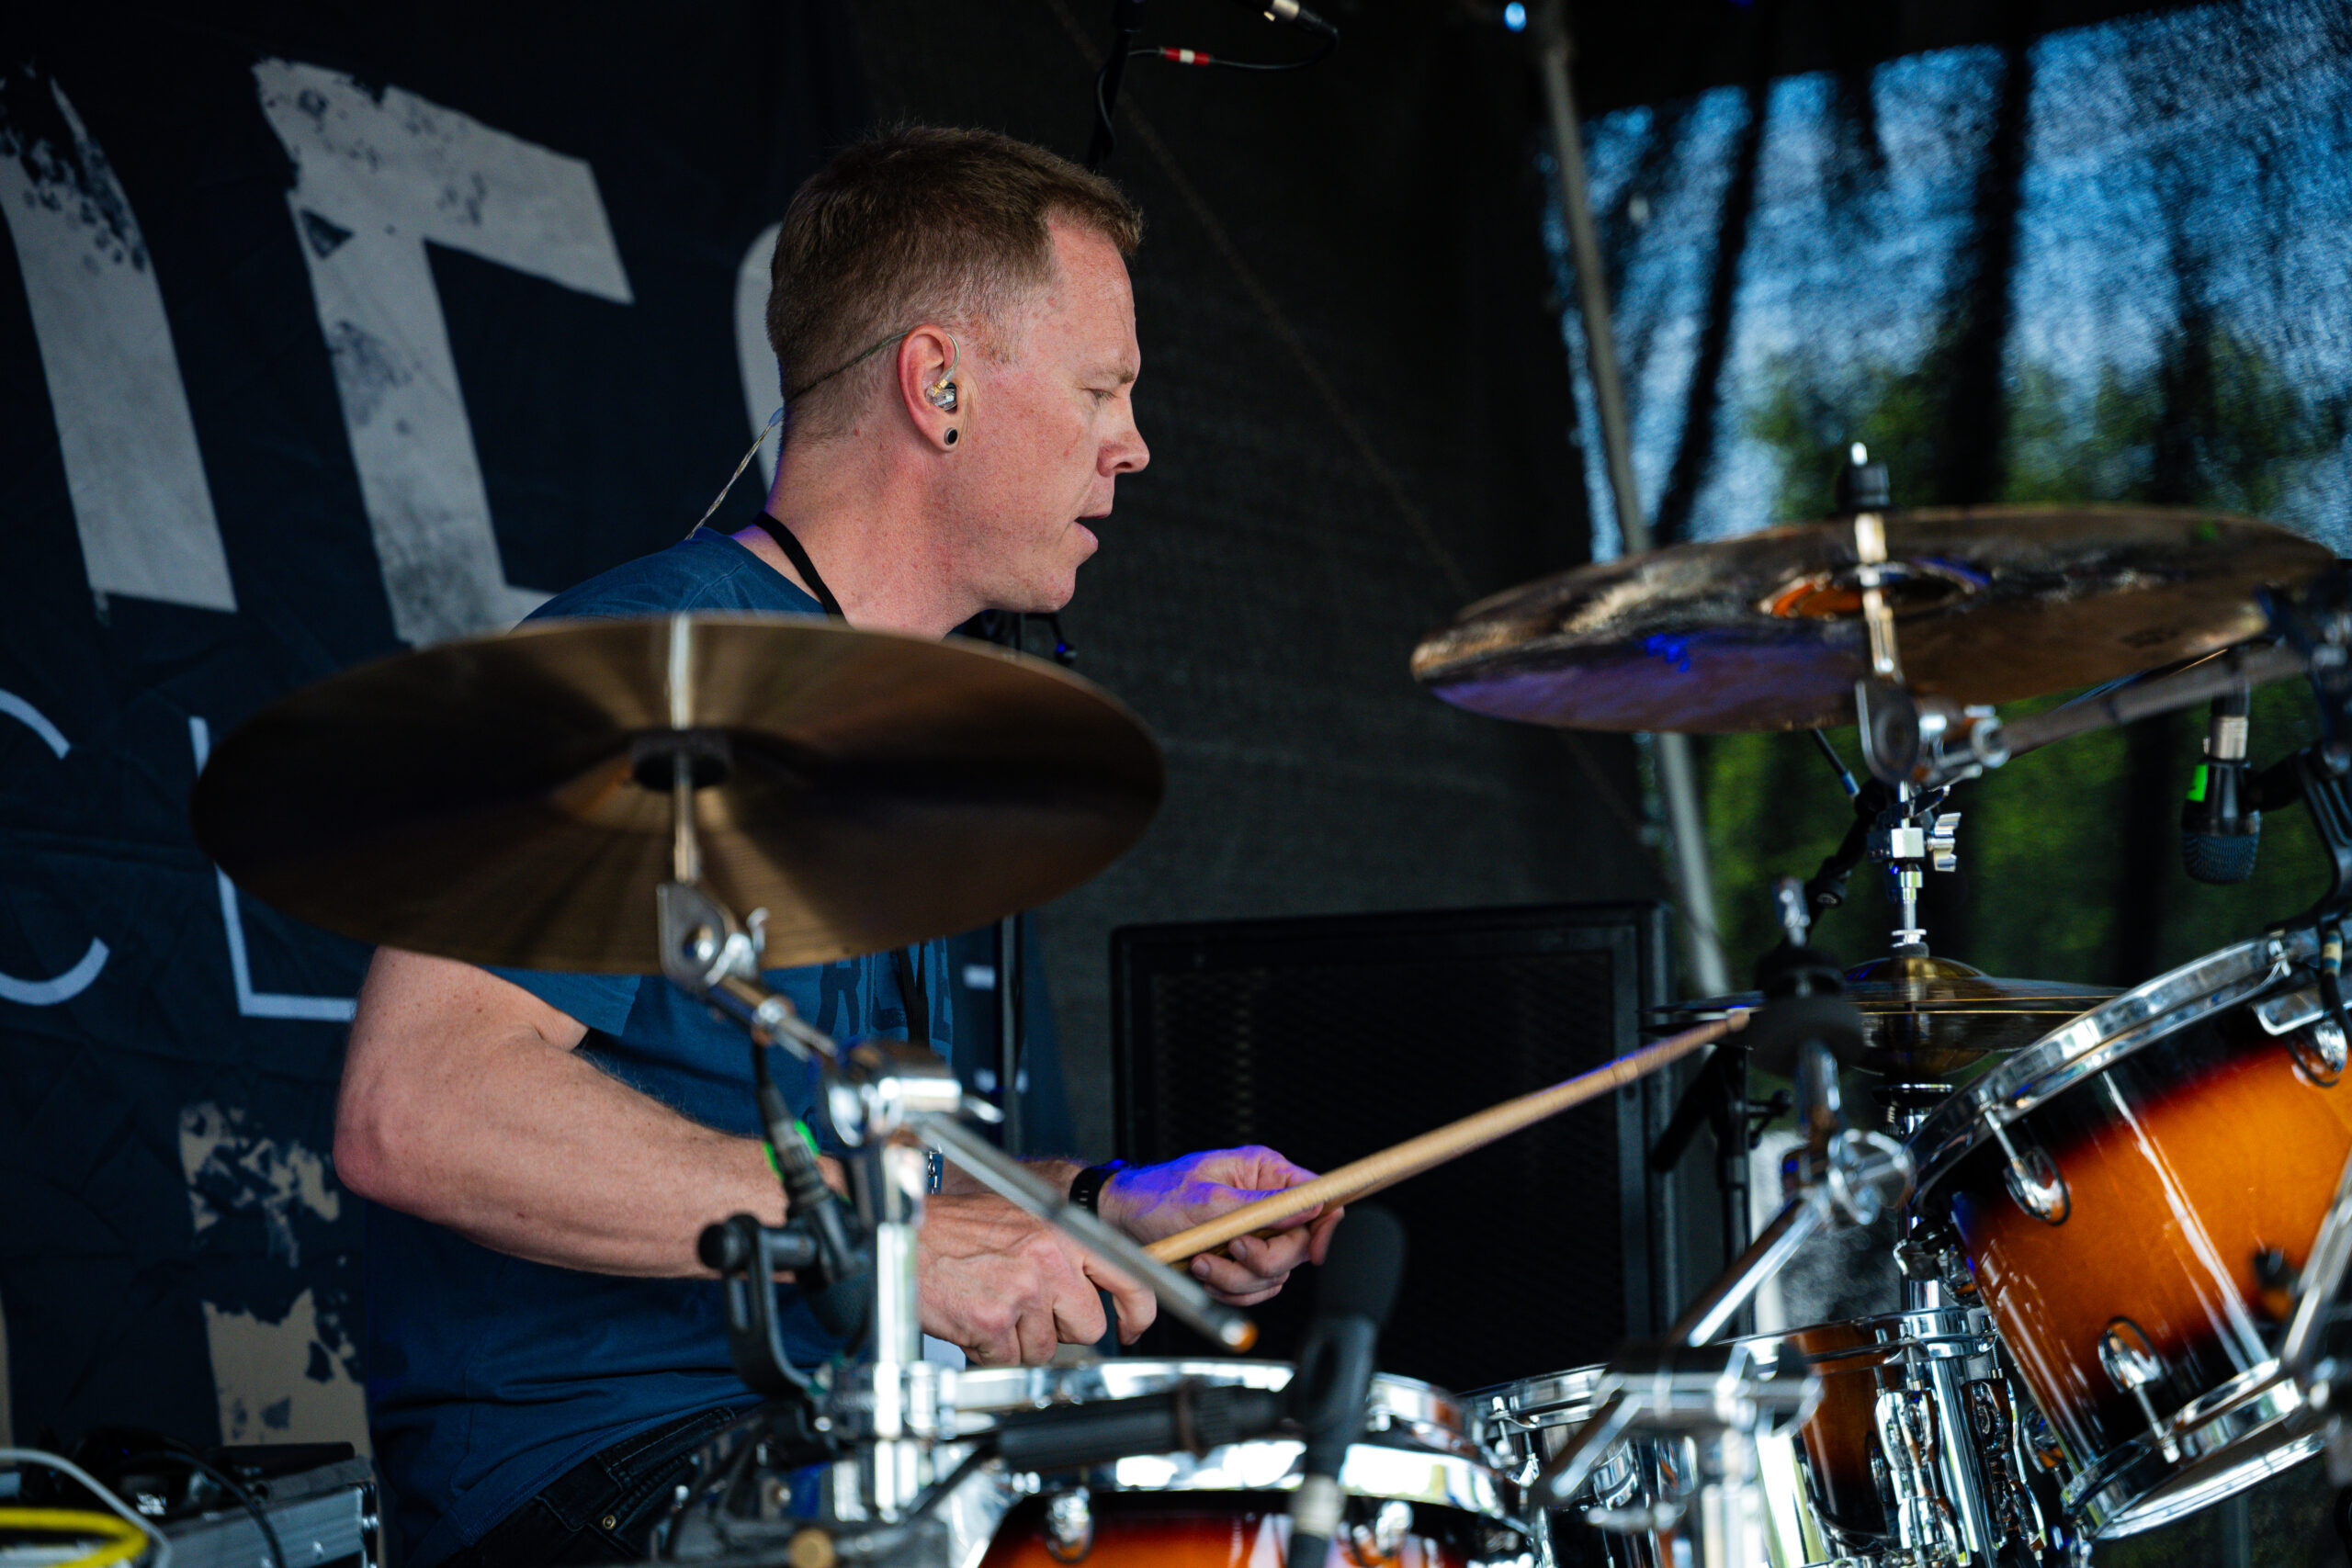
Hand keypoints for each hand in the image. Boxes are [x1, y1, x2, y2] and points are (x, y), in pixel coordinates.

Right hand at [917, 1191, 1154, 1365]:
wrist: (904, 1233)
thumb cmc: (954, 1227)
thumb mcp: (1022, 1220)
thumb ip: (1061, 1249)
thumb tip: (1089, 1286)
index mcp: (1062, 1229)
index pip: (1127, 1274)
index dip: (1136, 1309)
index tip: (1132, 1326)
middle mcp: (1049, 1257)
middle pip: (1087, 1326)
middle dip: (1059, 1328)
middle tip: (1025, 1309)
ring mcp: (1023, 1291)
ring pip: (1045, 1349)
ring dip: (1018, 1340)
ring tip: (989, 1305)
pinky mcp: (994, 1321)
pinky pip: (1009, 1359)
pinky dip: (989, 1350)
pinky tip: (972, 1319)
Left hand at [1100, 1146, 1341, 1305]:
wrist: (1120, 1220)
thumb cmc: (1155, 1196)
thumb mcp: (1207, 1200)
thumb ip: (1261, 1206)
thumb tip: (1310, 1207)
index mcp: (1264, 1172)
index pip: (1318, 1197)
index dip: (1325, 1227)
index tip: (1316, 1252)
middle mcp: (1265, 1202)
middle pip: (1299, 1246)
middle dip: (1262, 1260)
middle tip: (1232, 1251)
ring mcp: (1254, 1234)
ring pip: (1275, 1274)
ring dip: (1237, 1279)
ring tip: (1202, 1262)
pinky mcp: (1239, 1260)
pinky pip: (1254, 1288)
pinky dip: (1229, 1289)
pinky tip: (1203, 1273)